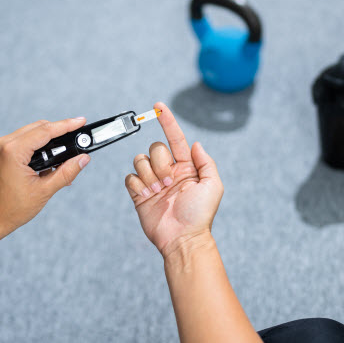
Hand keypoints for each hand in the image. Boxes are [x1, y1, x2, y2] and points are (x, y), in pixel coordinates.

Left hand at [0, 118, 90, 239]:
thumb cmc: (13, 208)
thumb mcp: (44, 190)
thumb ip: (66, 172)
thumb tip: (83, 158)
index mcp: (13, 151)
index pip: (46, 131)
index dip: (66, 125)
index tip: (81, 121)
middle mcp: (5, 144)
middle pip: (39, 127)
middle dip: (60, 131)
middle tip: (78, 138)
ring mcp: (2, 146)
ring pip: (33, 132)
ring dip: (50, 138)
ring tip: (67, 152)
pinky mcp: (2, 151)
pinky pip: (26, 140)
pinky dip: (40, 145)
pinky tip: (52, 157)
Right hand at [124, 103, 222, 256]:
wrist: (182, 238)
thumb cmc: (199, 215)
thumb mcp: (213, 186)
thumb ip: (206, 162)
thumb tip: (195, 144)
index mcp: (186, 167)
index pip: (175, 138)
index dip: (167, 121)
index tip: (159, 106)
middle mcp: (168, 171)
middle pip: (155, 148)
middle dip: (160, 163)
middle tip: (168, 182)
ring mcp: (153, 182)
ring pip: (140, 160)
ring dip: (149, 175)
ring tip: (159, 192)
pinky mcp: (139, 193)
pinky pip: (130, 177)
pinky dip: (138, 185)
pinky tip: (148, 196)